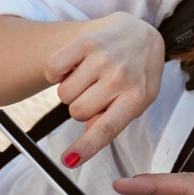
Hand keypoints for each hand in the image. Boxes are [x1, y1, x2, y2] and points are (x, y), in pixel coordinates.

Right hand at [45, 12, 164, 166]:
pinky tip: (76, 66)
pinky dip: (57, 72)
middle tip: (96, 92)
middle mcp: (121, 77)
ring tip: (90, 77)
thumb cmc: (137, 73)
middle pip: (77, 112)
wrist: (140, 32)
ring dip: (71, 90)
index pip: (107, 128)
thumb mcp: (137, 100)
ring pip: (64, 94)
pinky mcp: (85, 41)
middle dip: (81, 107)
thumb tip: (89, 135)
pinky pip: (53, 68)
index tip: (68, 161)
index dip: (86, 147)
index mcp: (137, 97)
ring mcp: (103, 58)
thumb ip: (114, 119)